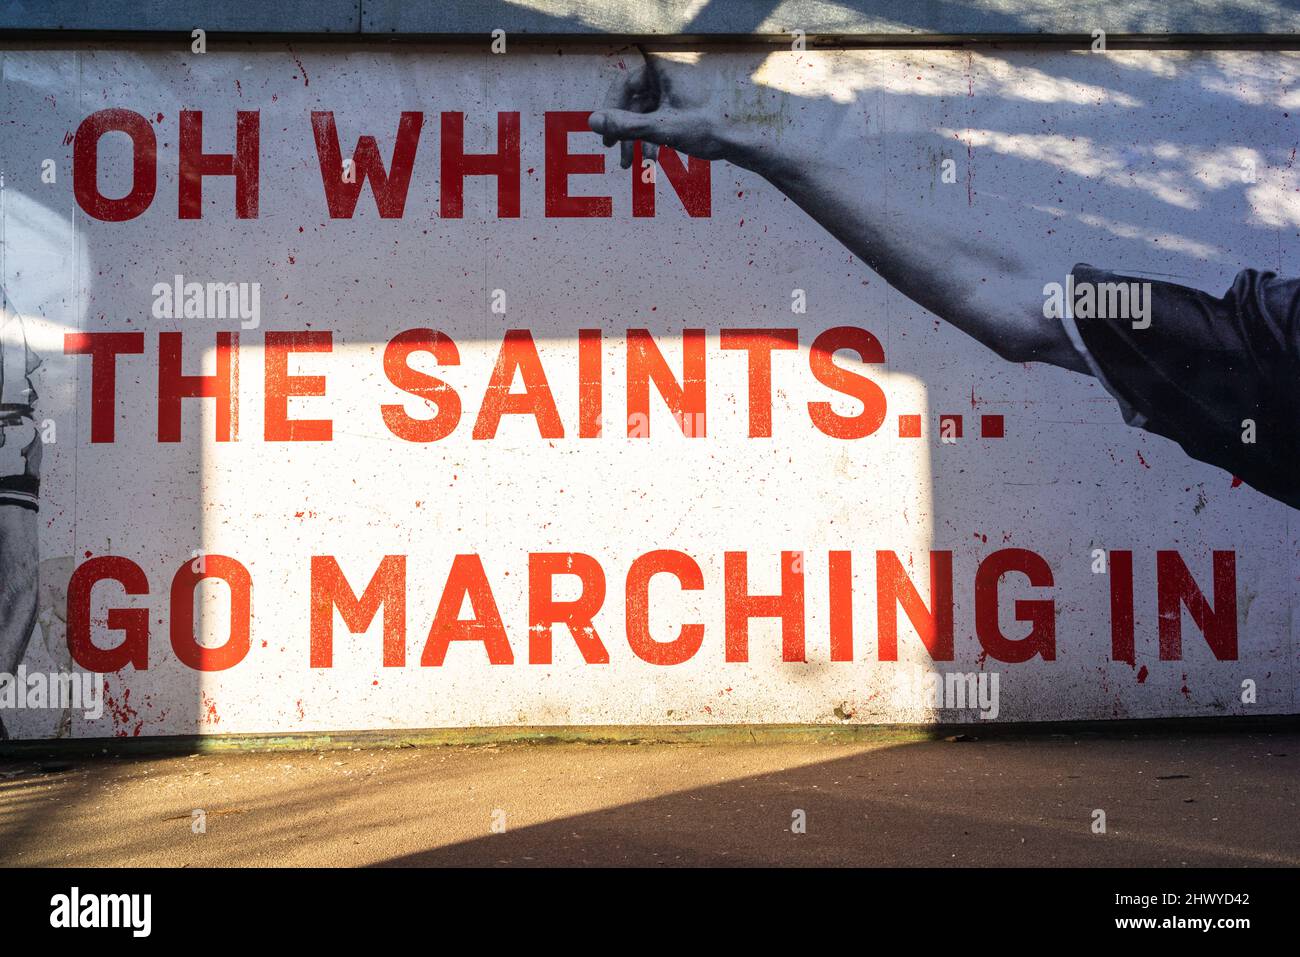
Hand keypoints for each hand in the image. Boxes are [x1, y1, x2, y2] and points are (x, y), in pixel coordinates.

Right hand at [589, 49, 752, 168]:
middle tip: (610, 147)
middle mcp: (669, 78)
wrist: (739, 143)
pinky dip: (650, 139)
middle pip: (633, 101)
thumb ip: (625, 125)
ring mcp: (675, 93)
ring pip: (644, 114)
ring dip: (635, 139)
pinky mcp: (681, 108)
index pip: (625, 83)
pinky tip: (650, 160)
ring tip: (631, 165)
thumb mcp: (661, 129)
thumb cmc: (706, 130)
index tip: (605, 130)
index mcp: (664, 71)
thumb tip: (591, 122)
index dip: (611, 107)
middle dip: (623, 128)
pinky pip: (657, 120)